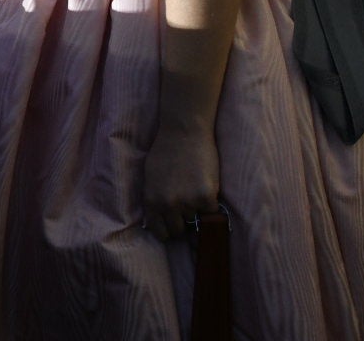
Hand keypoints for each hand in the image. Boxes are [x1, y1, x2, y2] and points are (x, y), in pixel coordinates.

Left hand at [141, 126, 218, 240]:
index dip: (168, 231)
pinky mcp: (206, 197)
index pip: (160, 232)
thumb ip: (154, 199)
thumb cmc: (165, 150)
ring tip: (196, 190)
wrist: (184, 131)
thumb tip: (157, 221)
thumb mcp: (150, 178)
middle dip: (184, 222)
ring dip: (198, 210)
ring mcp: (187, 202)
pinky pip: (213, 211)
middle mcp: (168, 205)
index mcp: (151, 201)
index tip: (175, 227)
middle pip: (179, 230)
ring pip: (196, 220)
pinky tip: (207, 186)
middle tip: (189, 208)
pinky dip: (212, 202)